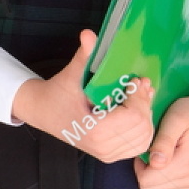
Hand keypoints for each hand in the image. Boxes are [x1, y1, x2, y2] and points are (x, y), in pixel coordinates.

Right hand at [11, 29, 154, 162]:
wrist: (43, 112)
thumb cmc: (57, 93)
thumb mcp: (71, 74)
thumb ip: (84, 56)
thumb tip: (88, 34)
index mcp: (94, 130)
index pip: (134, 117)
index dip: (138, 96)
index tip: (134, 80)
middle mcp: (103, 147)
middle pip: (143, 127)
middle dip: (144, 103)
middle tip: (140, 85)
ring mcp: (107, 154)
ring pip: (144, 137)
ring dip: (146, 114)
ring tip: (139, 96)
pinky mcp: (111, 155)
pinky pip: (138, 145)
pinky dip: (142, 128)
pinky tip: (135, 111)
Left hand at [133, 82, 188, 188]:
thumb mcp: (176, 118)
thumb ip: (164, 141)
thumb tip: (155, 163)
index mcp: (184, 164)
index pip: (146, 181)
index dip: (140, 165)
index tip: (148, 148)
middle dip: (145, 172)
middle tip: (154, 151)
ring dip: (155, 180)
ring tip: (161, 159)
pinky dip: (166, 187)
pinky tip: (168, 168)